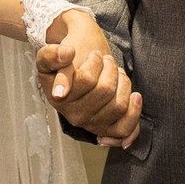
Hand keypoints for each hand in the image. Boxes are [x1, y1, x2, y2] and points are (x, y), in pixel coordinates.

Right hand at [36, 10, 141, 146]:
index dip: (95, 62)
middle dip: (110, 69)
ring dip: (123, 83)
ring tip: (115, 73)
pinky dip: (133, 113)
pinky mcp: (106, 130)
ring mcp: (90, 125)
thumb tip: (67, 54)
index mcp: (58, 98)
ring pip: (118, 105)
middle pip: (106, 90)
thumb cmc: (67, 60)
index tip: (94, 54)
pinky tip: (134, 96)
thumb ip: (52, 54)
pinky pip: (124, 129)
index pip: (87, 79)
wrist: (77, 69)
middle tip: (106, 61)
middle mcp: (73, 115)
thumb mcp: (50, 53)